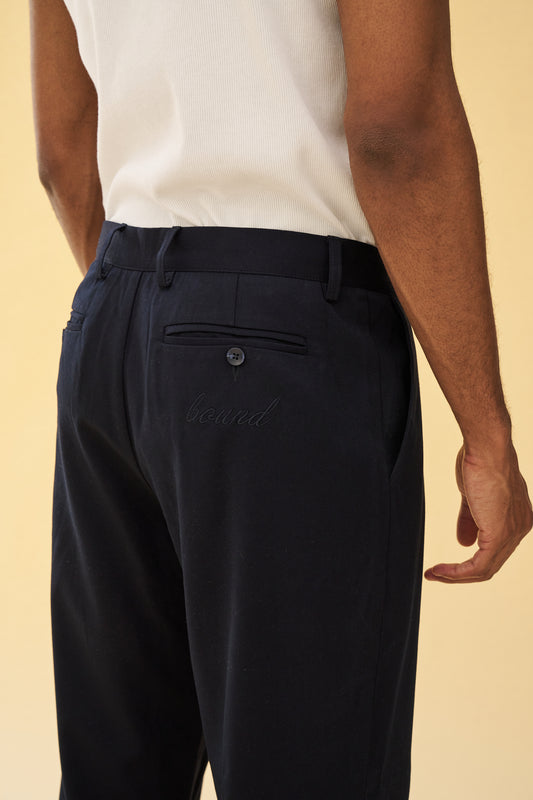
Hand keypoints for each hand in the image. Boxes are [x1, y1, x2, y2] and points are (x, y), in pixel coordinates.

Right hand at [424, 441, 532, 582]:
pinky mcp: (499, 536)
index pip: (495, 549)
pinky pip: (478, 566)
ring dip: (456, 575)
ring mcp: (513, 534)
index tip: (448, 561)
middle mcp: (521, 529)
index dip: (471, 558)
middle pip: (491, 563)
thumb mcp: (473, 496)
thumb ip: (470, 520)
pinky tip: (439, 570)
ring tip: (433, 574)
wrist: (486, 449)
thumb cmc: (480, 462)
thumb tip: (463, 542)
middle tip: (436, 573)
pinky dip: (457, 572)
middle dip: (461, 573)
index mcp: (517, 519)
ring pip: (485, 569)